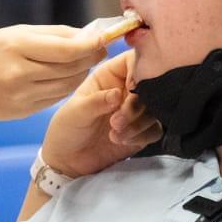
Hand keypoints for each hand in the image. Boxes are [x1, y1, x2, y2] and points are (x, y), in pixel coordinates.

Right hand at [0, 26, 105, 125]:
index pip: (67, 49)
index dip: (91, 45)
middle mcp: (21, 73)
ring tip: (84, 61)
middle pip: (72, 67)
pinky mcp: (25, 111)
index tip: (104, 39)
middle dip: (91, 57)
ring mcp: (23, 95)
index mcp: (16, 47)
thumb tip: (84, 34)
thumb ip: (48, 35)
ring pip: (68, 85)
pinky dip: (66, 86)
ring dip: (81, 72)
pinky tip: (66, 77)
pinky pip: (56, 97)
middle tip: (100, 48)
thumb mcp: (9, 34)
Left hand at [40, 50, 161, 178]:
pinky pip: (155, 129)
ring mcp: (135, 111)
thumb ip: (96, 101)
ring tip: (115, 134)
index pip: (133, 60)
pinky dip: (142, 135)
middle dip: (135, 106)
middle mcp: (125, 90)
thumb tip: (117, 94)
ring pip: (154, 109)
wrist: (68, 162)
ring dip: (137, 123)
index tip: (132, 89)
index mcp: (109, 76)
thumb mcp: (75, 112)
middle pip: (149, 86)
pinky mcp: (141, 131)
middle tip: (116, 122)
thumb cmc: (66, 130)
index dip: (139, 70)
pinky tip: (122, 141)